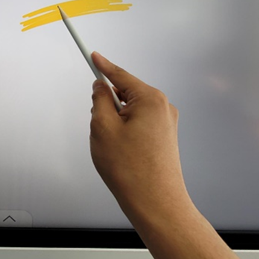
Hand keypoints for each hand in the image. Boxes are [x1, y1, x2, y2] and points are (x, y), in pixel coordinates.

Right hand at [90, 51, 191, 223]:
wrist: (156, 204)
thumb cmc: (130, 169)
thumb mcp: (103, 128)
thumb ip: (99, 100)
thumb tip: (101, 88)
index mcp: (149, 99)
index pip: (120, 75)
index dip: (103, 66)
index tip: (93, 55)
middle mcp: (162, 107)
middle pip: (125, 94)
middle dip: (108, 105)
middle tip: (99, 128)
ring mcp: (166, 122)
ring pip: (130, 111)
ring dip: (116, 121)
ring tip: (113, 148)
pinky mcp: (165, 136)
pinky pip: (139, 123)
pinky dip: (125, 130)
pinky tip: (121, 152)